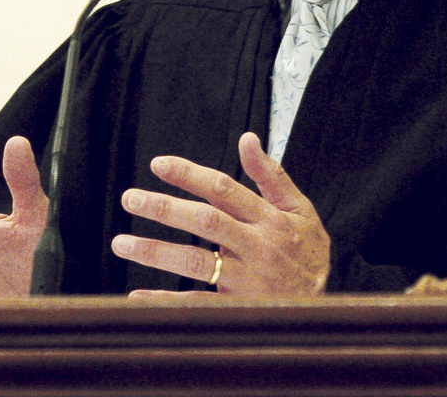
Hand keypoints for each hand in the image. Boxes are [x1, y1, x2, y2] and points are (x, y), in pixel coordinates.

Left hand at [111, 131, 329, 298]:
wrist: (326, 304)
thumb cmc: (308, 248)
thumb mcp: (299, 207)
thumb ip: (271, 174)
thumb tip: (247, 139)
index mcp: (269, 218)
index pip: (223, 189)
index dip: (189, 175)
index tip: (158, 164)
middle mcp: (256, 245)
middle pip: (205, 222)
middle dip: (165, 208)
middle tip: (129, 198)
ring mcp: (246, 279)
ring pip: (196, 263)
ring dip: (156, 252)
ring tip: (121, 243)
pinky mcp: (238, 308)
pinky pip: (197, 305)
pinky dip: (165, 302)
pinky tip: (136, 296)